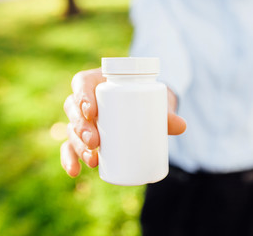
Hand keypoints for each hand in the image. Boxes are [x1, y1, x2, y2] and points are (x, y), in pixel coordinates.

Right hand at [61, 68, 186, 176]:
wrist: (148, 107)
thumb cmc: (148, 98)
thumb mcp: (157, 101)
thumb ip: (167, 112)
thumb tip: (182, 126)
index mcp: (99, 81)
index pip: (82, 82)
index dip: (81, 95)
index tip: (92, 110)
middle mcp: (87, 99)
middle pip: (73, 109)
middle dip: (80, 127)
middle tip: (96, 141)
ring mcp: (85, 119)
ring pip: (71, 129)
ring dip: (76, 145)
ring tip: (92, 159)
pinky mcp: (85, 136)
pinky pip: (70, 146)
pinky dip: (70, 158)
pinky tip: (74, 171)